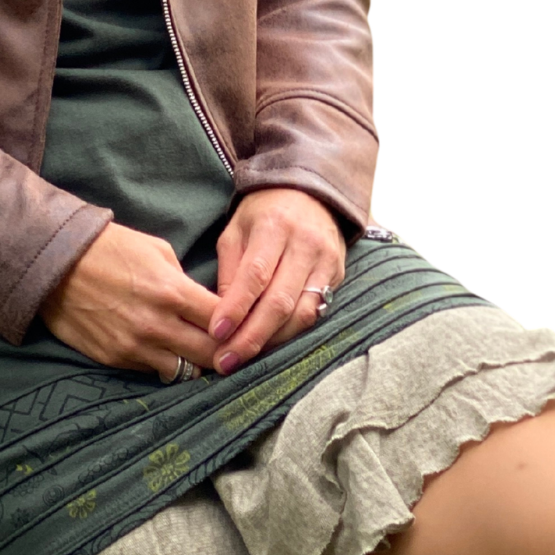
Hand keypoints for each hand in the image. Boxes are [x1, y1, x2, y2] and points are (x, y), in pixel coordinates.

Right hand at [40, 222, 221, 379]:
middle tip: (227, 348)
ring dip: (192, 363)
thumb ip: (185, 281)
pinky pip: (151, 370)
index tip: (241, 326)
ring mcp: (135, 347)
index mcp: (174, 292)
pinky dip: (162, 363)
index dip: (238, 326)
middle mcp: (158, 325)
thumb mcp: (159, 251)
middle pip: (210, 354)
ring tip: (194, 352)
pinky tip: (161, 350)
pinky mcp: (114, 359)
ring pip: (183, 371)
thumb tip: (204, 305)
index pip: (224, 322)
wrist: (57, 263)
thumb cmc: (111, 248)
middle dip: (223, 352)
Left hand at [209, 188, 348, 375]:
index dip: (236, 307)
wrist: (310, 193)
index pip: (255, 275)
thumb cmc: (264, 213)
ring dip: (272, 341)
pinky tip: (270, 342)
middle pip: (280, 301)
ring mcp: (326, 261)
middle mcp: (305, 244)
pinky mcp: (338, 274)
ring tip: (245, 357)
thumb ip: (229, 269)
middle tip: (226, 361)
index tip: (216, 333)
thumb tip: (221, 315)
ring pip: (302, 313)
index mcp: (274, 226)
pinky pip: (316, 312)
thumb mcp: (236, 230)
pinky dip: (291, 332)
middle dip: (251, 336)